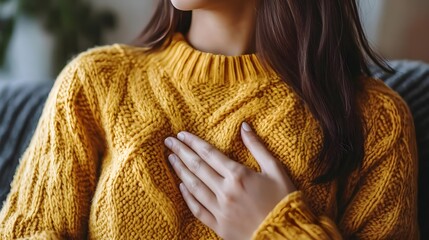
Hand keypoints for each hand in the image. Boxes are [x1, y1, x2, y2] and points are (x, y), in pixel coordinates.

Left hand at [164, 122, 296, 239]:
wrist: (286, 233)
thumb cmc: (284, 200)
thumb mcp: (275, 169)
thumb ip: (257, 147)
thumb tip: (244, 126)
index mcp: (238, 175)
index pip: (209, 153)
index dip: (193, 142)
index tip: (181, 134)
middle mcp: (225, 191)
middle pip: (197, 167)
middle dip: (181, 152)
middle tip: (168, 142)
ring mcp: (220, 209)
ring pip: (194, 186)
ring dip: (180, 171)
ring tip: (171, 159)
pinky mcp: (219, 226)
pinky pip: (198, 209)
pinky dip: (188, 197)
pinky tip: (181, 187)